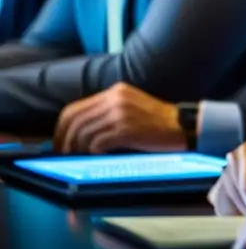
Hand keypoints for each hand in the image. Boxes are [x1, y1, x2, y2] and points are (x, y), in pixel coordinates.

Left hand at [53, 83, 185, 153]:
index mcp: (115, 91)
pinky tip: (99, 155)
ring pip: (83, 133)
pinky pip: (97, 143)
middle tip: (63, 154)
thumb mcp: (130, 107)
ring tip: (82, 157)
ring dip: (79, 149)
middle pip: (74, 120)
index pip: (74, 108)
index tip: (59, 143)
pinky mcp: (126, 129)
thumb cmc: (157, 122)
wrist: (183, 126)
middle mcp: (116, 98)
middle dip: (64, 140)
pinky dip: (93, 152)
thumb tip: (78, 132)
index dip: (61, 128)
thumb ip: (107, 112)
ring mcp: (121, 113)